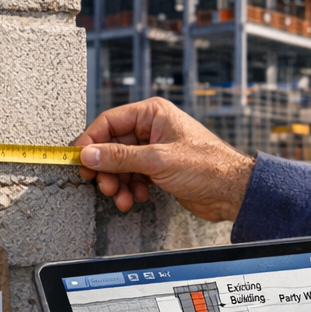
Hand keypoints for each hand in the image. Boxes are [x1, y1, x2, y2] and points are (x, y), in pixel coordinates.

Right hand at [75, 97, 255, 220]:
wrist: (231, 191)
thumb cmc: (207, 166)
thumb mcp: (157, 160)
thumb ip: (119, 157)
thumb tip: (89, 155)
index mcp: (153, 113)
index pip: (109, 122)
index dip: (91, 141)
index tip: (79, 160)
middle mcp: (152, 128)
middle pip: (112, 146)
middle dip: (106, 169)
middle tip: (104, 185)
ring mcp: (155, 149)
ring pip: (121, 164)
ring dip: (118, 183)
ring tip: (122, 198)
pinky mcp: (158, 167)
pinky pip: (132, 175)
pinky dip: (130, 188)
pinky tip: (136, 197)